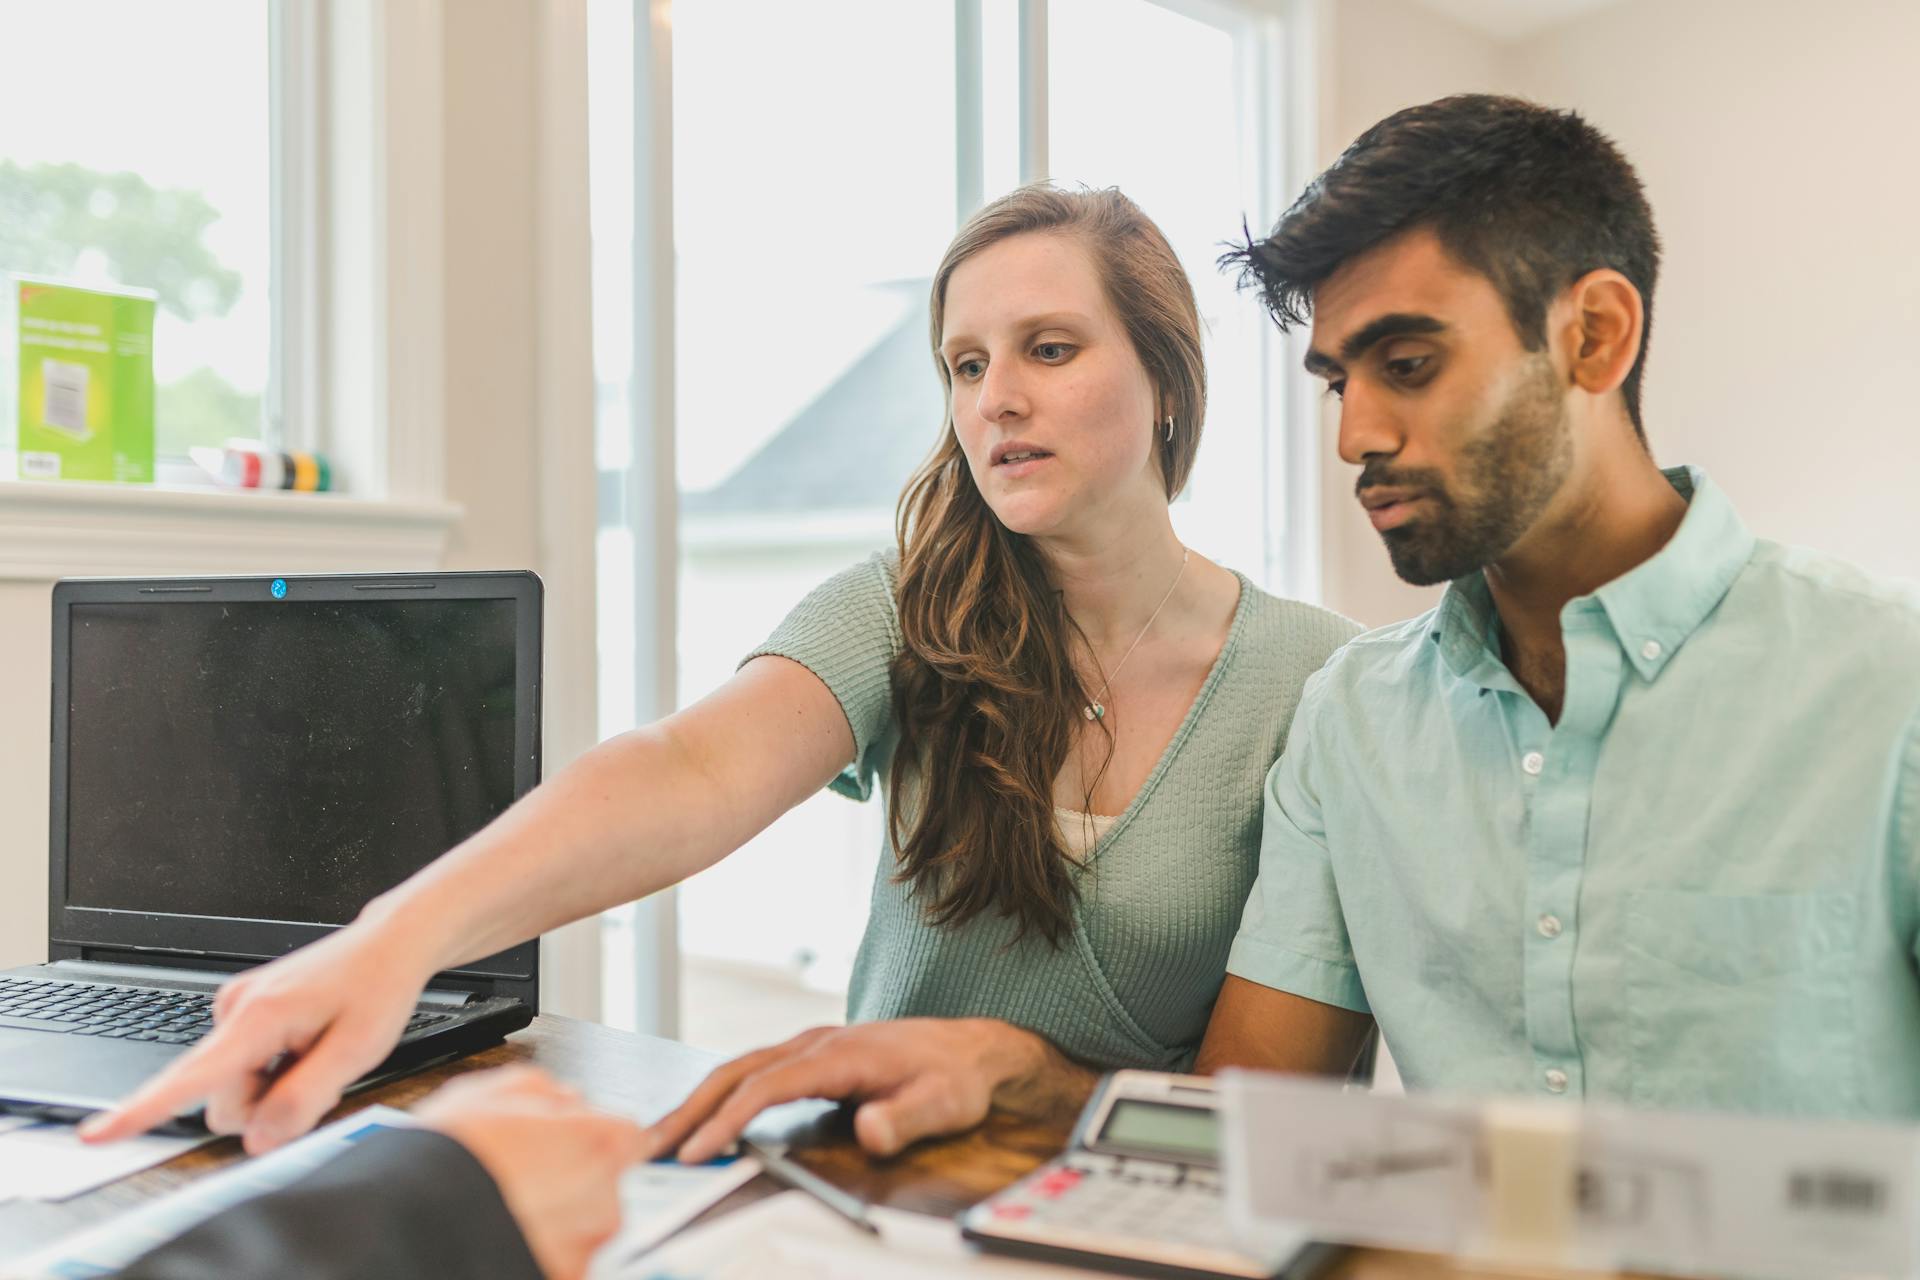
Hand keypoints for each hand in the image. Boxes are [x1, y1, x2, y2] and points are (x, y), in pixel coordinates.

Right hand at [79, 920, 437, 1152]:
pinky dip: (275, 1070)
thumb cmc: (377, 988)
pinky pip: (244, 1067)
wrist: (389, 945)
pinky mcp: (243, 1014)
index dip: (142, 1111)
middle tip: (322, 1075)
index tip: (97, 1134)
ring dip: (274, 1087)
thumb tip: (258, 1141)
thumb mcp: (356, 1053)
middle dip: (267, 1106)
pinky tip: (307, 1045)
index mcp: (258, 1017)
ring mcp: (236, 1009)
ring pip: (235, 1087)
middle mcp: (235, 1009)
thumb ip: (303, 1100)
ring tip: (318, 1054)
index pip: (191, 1076)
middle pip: (223, 1100)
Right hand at [417, 1066, 646, 1279]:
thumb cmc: (447, 1162)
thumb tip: (567, 1099)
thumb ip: (543, 1091)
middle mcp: (604, 1200)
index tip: (570, 1144)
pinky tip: (500, 1240)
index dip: (593, 1137)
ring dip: (554, 1223)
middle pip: (603, 1185)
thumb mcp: (487, 1094)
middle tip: (519, 1182)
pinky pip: (559, 1263)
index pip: (625, 1136)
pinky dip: (537, 1255)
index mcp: (597, 1144)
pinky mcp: (565, 1279)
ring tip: (501, 1215)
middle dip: (570, 1182)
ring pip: (580, 1229)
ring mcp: (585, 1250)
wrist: (407, 1229)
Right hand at [643, 1018, 1056, 1163]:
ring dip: (696, 1100)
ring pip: (738, 1068)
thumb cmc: (956, 1077)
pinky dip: (718, 1093)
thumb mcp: (944, 1104)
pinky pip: (752, 1071)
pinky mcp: (811, 1056)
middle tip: (650, 1147)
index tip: (699, 1151)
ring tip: (660, 1138)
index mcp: (842, 1053)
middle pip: (738, 1071)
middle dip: (690, 1109)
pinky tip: (700, 1117)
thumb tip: (870, 1132)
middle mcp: (817, 1042)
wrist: (972, 1048)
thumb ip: (906, 1119)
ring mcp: (811, 1045)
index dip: (730, 1118)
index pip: (770, 1085)